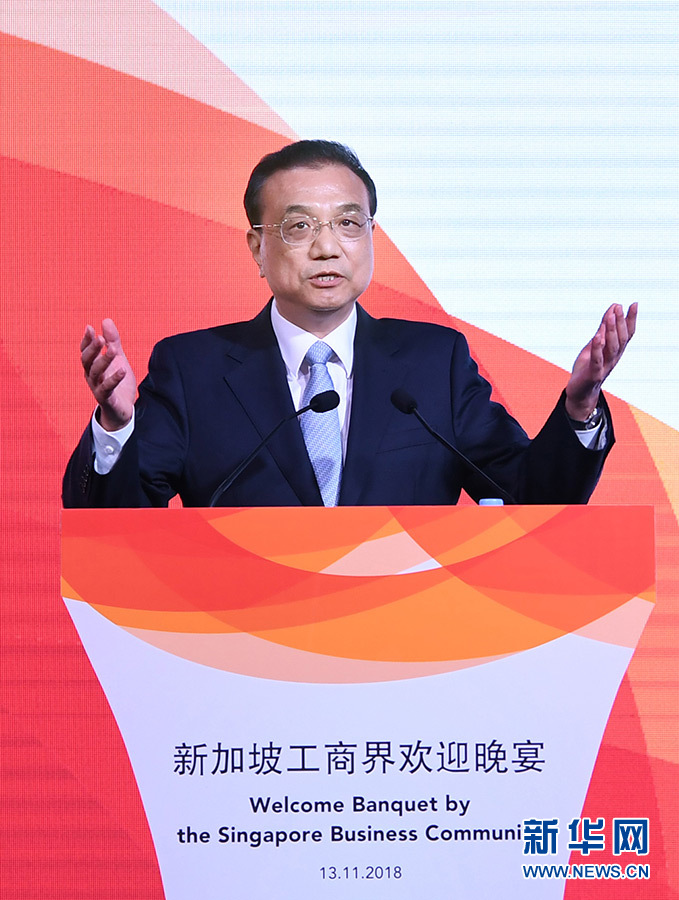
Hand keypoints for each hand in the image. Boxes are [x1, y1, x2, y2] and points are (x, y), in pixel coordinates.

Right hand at [80, 318, 136, 430]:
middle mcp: (91, 376)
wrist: (123, 410)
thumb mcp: (118, 359)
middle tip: (99, 337)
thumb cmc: (118, 383)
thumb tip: (106, 320)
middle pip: (87, 361)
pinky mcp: (107, 399)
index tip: (89, 328)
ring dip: (103, 360)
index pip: (85, 351)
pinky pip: (108, 388)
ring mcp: (98, 388)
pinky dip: (114, 379)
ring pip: (96, 373)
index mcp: (92, 366)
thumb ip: (113, 341)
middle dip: (92, 349)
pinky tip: (123, 369)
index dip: (86, 341)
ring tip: (112, 350)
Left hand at [565, 303, 636, 419]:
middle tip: (618, 306)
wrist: (580, 392)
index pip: (627, 334)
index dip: (631, 320)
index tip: (634, 304)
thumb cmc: (587, 367)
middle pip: (621, 339)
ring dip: (611, 331)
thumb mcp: (595, 345)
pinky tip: (598, 336)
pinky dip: (598, 348)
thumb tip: (611, 311)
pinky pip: (597, 360)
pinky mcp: (594, 374)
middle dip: (620, 322)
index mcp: (615, 351)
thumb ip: (602, 330)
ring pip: (611, 348)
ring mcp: (604, 367)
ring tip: (610, 316)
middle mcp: (613, 358)